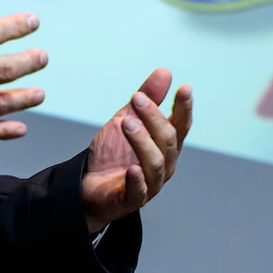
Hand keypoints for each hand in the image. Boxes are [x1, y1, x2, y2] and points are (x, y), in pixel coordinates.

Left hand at [82, 68, 193, 232]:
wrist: (87, 185)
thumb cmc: (113, 154)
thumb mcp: (128, 118)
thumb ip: (148, 99)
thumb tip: (165, 72)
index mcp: (166, 145)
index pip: (181, 125)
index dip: (184, 108)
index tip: (184, 89)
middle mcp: (165, 164)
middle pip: (168, 140)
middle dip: (154, 118)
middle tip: (136, 99)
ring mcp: (151, 184)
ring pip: (156, 163)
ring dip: (142, 142)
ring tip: (127, 124)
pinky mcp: (132, 200)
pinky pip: (139, 191)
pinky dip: (137, 180)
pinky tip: (132, 169)